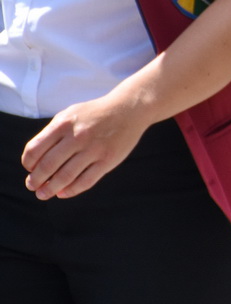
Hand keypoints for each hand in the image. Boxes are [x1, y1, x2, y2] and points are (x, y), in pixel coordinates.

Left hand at [21, 94, 151, 198]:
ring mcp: (94, 149)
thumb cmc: (94, 114)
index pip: (35, 150)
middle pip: (48, 166)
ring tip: (43, 194)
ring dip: (50, 189)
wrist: (128, 109)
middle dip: (35, 180)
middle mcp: (78, 136)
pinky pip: (85, 181)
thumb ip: (51, 134)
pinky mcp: (108, 160)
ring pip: (65, 176)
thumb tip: (35, 163)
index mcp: (64, 124)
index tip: (30, 169)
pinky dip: (71, 190)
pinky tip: (63, 192)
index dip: (28, 163)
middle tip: (32, 186)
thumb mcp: (69, 115)